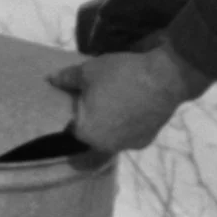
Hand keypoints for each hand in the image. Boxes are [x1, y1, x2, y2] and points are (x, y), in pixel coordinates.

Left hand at [49, 45, 210, 152]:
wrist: (165, 78)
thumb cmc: (120, 75)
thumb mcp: (88, 71)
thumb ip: (67, 78)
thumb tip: (51, 79)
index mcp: (86, 133)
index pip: (69, 127)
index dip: (71, 110)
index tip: (77, 96)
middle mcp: (105, 146)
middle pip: (90, 133)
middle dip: (91, 117)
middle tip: (96, 95)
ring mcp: (127, 146)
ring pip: (110, 135)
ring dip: (110, 121)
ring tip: (116, 98)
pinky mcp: (145, 141)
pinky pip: (129, 133)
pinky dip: (128, 123)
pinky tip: (133, 105)